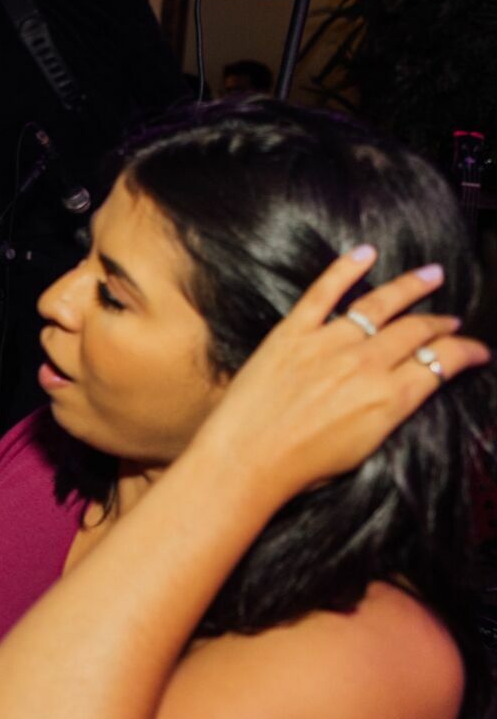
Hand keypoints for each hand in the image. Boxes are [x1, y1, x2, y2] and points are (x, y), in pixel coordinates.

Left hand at [184, 248, 488, 501]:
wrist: (245, 459)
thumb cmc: (303, 465)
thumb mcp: (368, 446)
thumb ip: (393, 411)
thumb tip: (410, 388)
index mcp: (390, 398)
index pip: (442, 362)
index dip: (466, 352)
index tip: (477, 349)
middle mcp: (365, 364)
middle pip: (417, 331)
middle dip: (441, 324)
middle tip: (450, 320)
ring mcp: (328, 344)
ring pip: (380, 304)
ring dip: (410, 287)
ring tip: (432, 275)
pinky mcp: (293, 333)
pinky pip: (323, 292)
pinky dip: (346, 268)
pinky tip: (366, 253)